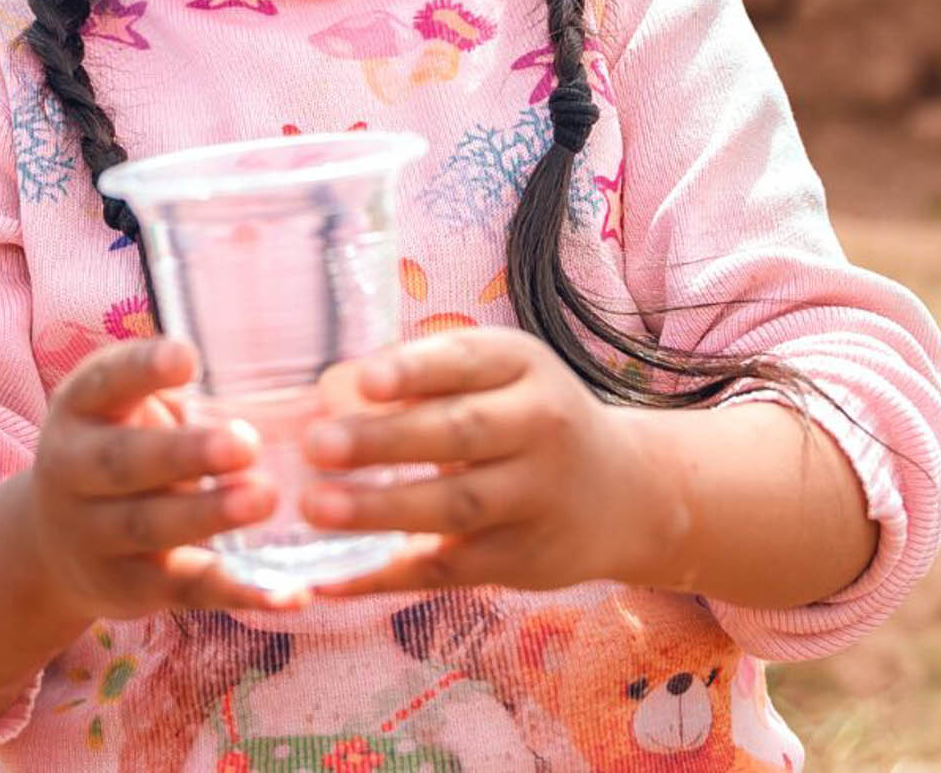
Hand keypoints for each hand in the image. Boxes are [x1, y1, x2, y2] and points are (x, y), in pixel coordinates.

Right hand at [27, 337, 306, 618]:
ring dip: (208, 515)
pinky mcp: (129, 587)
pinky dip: (241, 592)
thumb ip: (177, 390)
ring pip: (149, 528)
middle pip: (123, 463)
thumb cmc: (122, 447)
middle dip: (185, 454)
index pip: (106, 382)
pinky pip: (187, 589)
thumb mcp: (128, 406)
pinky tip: (292, 593)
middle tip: (246, 444)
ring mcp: (93, 535)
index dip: (143, 369)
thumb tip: (282, 372)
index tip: (188, 358)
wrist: (52, 542)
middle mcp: (73, 470)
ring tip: (264, 498)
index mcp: (81, 409)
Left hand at [297, 327, 666, 596]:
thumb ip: (434, 376)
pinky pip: (447, 569)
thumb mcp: (506, 377)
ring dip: (381, 509)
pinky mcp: (522, 559)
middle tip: (317, 445)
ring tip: (316, 507)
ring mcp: (536, 497)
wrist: (623, 491)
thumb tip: (334, 392)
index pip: (468, 361)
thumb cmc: (533, 421)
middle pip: (460, 433)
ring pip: (455, 505)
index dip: (415, 371)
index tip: (363, 380)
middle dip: (385, 440)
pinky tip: (331, 579)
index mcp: (526, 368)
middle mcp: (541, 427)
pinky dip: (386, 575)